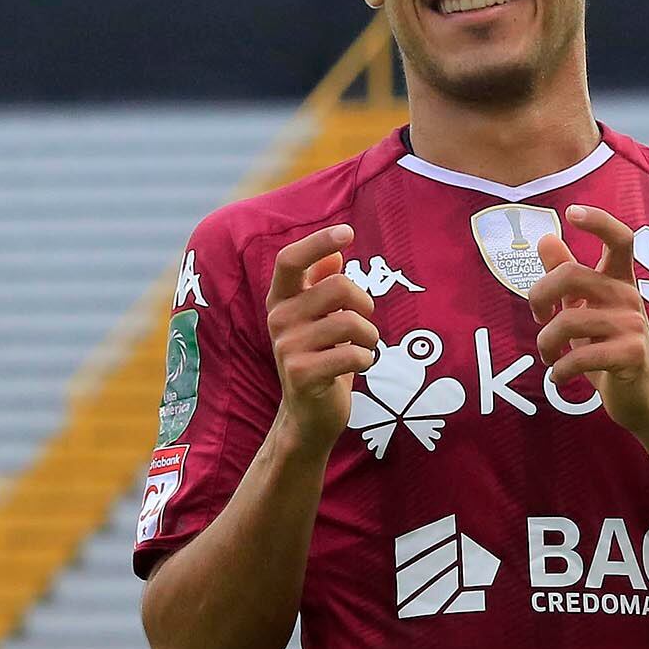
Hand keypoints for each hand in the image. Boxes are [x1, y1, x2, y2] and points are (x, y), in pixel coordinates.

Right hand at [263, 223, 379, 448]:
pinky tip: (359, 366)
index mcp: (281, 300)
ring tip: (365, 347)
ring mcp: (287, 347)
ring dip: (370, 336)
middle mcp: (278, 319)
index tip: (347, 232)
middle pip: (338, 286)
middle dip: (364, 303)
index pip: (290, 260)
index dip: (318, 242)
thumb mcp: (321, 320)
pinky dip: (366, 359)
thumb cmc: (321, 360)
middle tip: (366, 322)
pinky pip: (352, 354)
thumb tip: (334, 253)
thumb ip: (323, 286)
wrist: (308, 416)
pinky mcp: (301, 374)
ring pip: (350, 321)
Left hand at [532, 206, 648, 435]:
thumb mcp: (586, 311)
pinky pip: (578, 357)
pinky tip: (559, 377)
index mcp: (620, 282)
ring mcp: (632, 326)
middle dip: (539, 296)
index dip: (598, 220)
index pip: (619, 239)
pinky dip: (559, 370)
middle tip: (538, 319)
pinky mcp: (630, 355)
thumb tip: (546, 238)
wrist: (642, 398)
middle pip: (572, 274)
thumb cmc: (609, 350)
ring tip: (548, 357)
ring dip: (545, 343)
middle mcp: (629, 297)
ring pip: (566, 321)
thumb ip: (567, 277)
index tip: (572, 213)